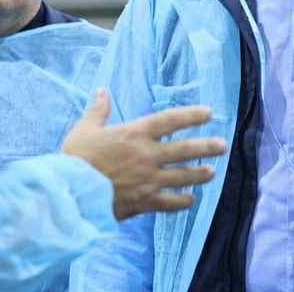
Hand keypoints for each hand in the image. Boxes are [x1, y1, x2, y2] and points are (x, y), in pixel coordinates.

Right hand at [61, 90, 226, 219]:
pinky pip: (169, 202)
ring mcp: (148, 179)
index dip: (191, 115)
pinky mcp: (144, 201)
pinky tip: (191, 200)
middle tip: (222, 145)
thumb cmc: (76, 158)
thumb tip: (101, 91)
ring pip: (182, 176)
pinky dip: (182, 202)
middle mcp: (147, 155)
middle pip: (184, 148)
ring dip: (199, 174)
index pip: (169, 120)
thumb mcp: (85, 129)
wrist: (71, 191)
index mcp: (134, 134)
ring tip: (212, 172)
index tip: (208, 113)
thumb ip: (98, 110)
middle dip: (206, 146)